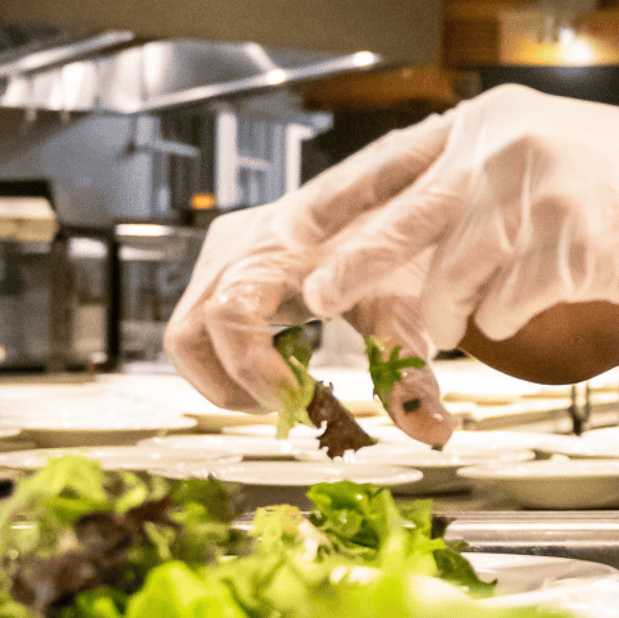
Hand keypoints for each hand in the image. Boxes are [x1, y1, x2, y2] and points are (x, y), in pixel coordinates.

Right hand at [166, 142, 455, 445]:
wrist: (397, 186)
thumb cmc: (399, 240)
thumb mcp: (406, 307)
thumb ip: (410, 371)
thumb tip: (432, 432)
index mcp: (278, 251)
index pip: (229, 316)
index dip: (253, 371)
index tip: (296, 402)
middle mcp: (239, 247)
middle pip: (188, 335)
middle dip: (232, 385)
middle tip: (287, 404)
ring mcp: (223, 251)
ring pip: (186, 333)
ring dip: (226, 374)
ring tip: (283, 386)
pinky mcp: (222, 259)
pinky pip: (199, 319)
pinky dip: (232, 353)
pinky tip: (284, 356)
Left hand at [168, 87, 618, 434]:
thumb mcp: (536, 148)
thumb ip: (470, 176)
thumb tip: (391, 231)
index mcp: (489, 123)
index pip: (390, 162)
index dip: (335, 202)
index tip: (294, 232)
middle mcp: (506, 151)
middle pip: (403, 222)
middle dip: (354, 268)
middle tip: (323, 297)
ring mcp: (540, 197)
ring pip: (454, 278)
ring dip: (443, 315)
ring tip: (449, 326)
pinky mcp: (571, 247)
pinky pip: (506, 305)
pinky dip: (504, 318)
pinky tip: (527, 305)